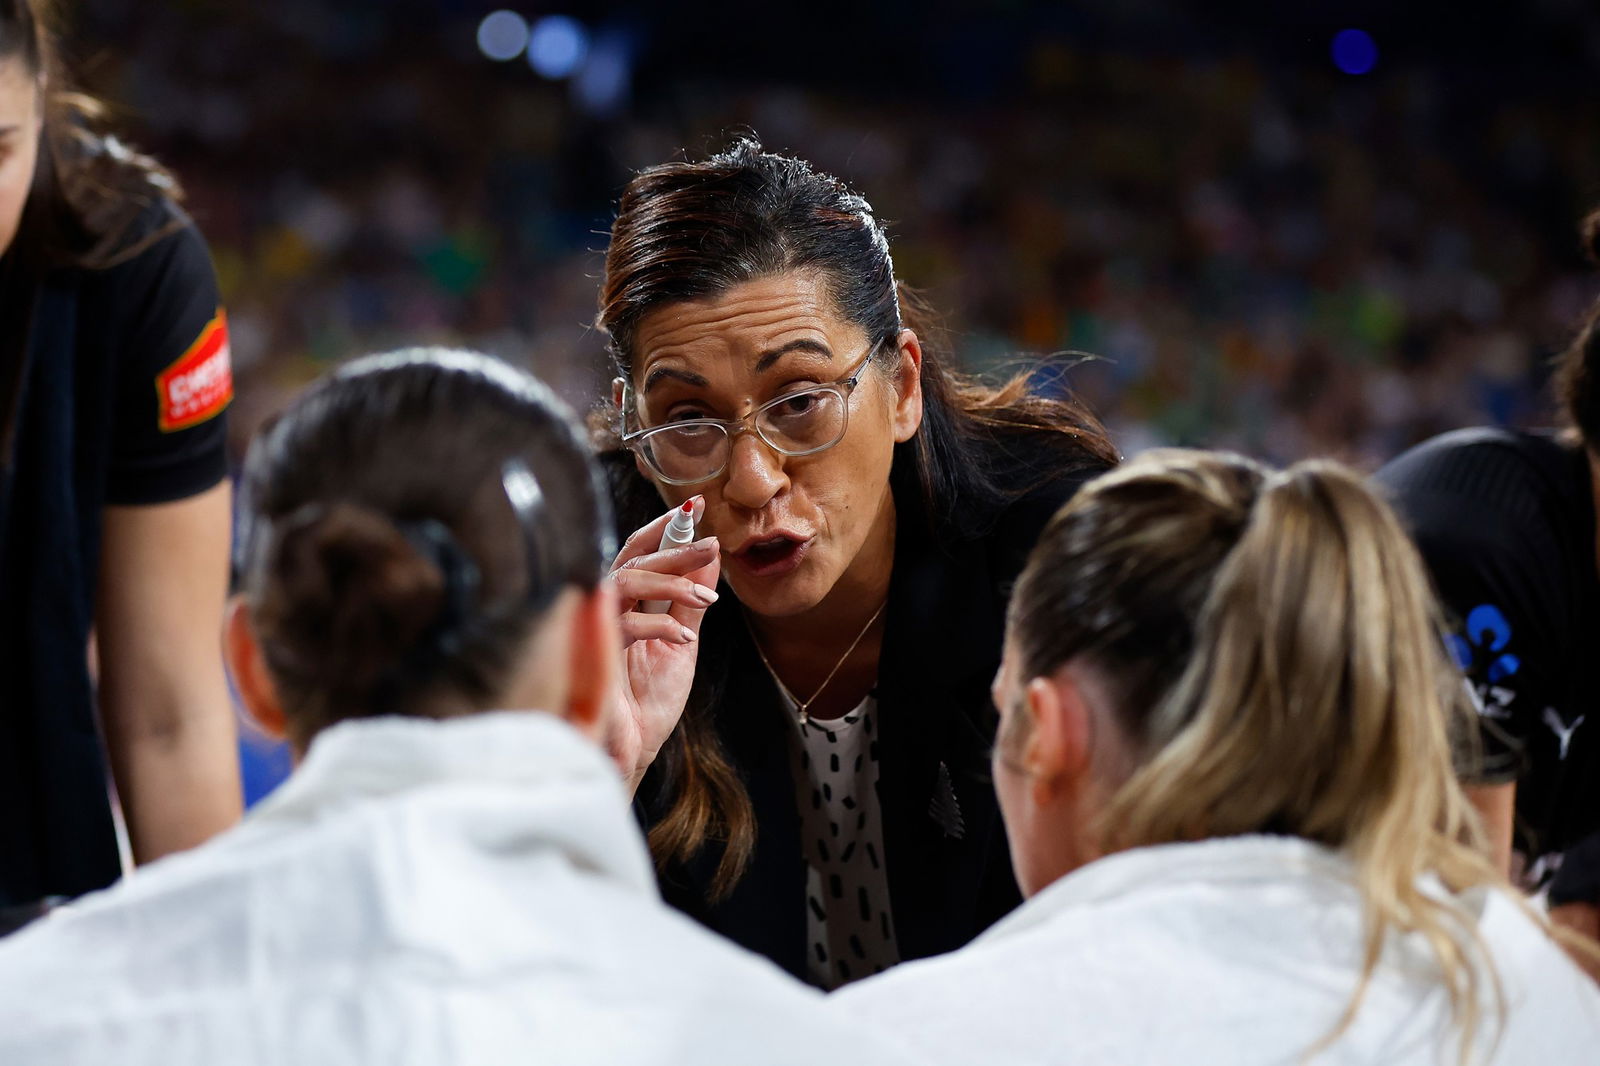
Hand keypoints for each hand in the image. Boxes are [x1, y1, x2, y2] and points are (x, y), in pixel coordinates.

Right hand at [605, 497, 720, 792]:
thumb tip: (711, 555)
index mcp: (626, 603)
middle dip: (673, 547)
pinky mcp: (594, 656)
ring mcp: (597, 629)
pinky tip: (685, 636)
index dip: (664, 527)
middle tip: (711, 542)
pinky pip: (625, 624)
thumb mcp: (681, 644)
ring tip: (707, 597)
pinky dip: (659, 624)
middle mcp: (607, 609)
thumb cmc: (647, 701)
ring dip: (669, 582)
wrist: (632, 753)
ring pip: (626, 581)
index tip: (695, 505)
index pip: (639, 552)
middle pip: (632, 559)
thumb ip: (690, 601)